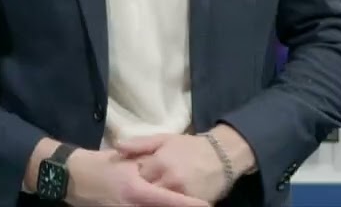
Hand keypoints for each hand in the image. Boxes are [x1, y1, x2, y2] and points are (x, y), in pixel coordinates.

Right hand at [65, 149, 210, 206]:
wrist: (71, 178)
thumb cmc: (100, 164)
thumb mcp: (124, 160)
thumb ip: (147, 164)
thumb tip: (168, 170)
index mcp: (135, 189)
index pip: (168, 200)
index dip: (188, 205)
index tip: (206, 206)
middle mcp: (131, 206)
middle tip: (200, 206)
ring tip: (186, 206)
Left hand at [115, 134, 230, 202]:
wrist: (222, 156)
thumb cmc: (190, 147)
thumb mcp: (164, 139)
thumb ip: (140, 144)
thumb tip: (117, 147)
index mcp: (160, 163)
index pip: (135, 177)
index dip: (132, 178)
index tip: (131, 178)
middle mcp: (170, 180)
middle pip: (146, 193)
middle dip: (142, 192)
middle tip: (140, 189)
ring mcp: (182, 195)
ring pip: (157, 202)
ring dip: (153, 199)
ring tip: (151, 193)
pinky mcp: (192, 204)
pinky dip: (166, 204)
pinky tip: (163, 199)